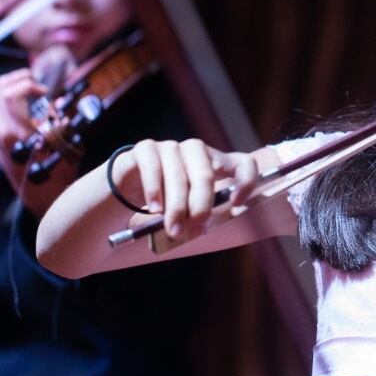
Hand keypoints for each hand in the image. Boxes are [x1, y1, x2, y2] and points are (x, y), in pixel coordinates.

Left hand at [0, 68, 74, 215]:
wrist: (39, 195)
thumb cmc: (55, 173)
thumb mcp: (62, 146)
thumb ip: (60, 121)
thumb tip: (58, 103)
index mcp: (12, 132)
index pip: (11, 94)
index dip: (30, 85)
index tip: (46, 93)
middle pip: (3, 87)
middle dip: (24, 81)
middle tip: (42, 88)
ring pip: (0, 93)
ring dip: (19, 86)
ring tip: (36, 91)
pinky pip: (1, 104)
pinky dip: (16, 96)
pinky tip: (31, 102)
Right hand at [112, 139, 260, 238]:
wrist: (130, 185)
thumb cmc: (168, 198)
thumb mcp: (190, 207)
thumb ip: (201, 214)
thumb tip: (201, 228)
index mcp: (216, 163)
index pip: (243, 163)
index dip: (246, 181)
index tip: (237, 203)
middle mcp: (196, 151)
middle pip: (206, 175)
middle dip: (200, 206)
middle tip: (194, 228)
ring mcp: (171, 147)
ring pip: (178, 174)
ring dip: (176, 206)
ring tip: (172, 228)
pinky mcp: (146, 149)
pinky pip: (152, 167)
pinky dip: (154, 190)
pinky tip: (154, 208)